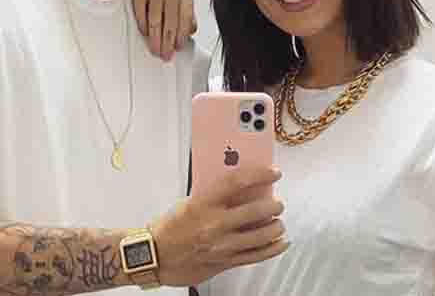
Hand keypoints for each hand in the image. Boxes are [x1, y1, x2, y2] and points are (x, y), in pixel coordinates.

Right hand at [131, 0, 197, 61]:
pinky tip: (145, 33)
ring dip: (155, 38)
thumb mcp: (179, 8)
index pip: (186, 18)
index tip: (177, 48)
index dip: (181, 36)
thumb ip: (187, 21)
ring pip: (155, 19)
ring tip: (155, 50)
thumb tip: (189, 34)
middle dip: (167, 42)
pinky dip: (143, 24)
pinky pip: (141, 10)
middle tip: (165, 54)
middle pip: (171, 21)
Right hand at [148, 167, 287, 286]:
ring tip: (278, 222)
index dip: (260, 175)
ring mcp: (222, 245)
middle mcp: (215, 224)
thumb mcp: (188, 203)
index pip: (238, 182)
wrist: (155, 256)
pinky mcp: (225, 262)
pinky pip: (257, 255)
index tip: (272, 172)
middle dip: (273, 205)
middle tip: (277, 202)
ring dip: (275, 226)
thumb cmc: (168, 229)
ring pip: (262, 235)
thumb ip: (213, 196)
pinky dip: (272, 248)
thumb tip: (239, 187)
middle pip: (256, 210)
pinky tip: (280, 242)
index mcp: (203, 204)